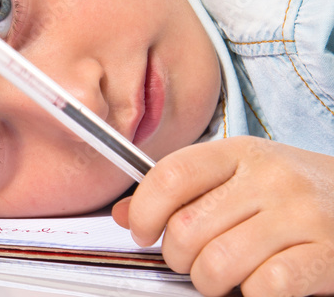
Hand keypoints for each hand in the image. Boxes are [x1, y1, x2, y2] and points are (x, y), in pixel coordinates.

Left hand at [112, 136, 333, 296]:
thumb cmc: (295, 195)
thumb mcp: (240, 177)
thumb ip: (184, 192)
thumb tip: (123, 214)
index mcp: (240, 153)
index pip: (171, 175)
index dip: (144, 210)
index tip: (142, 232)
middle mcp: (271, 178)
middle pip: (188, 227)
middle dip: (179, 257)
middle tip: (194, 262)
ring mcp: (302, 215)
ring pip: (219, 262)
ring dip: (211, 282)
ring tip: (225, 278)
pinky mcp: (328, 255)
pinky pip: (267, 286)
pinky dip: (254, 295)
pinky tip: (260, 286)